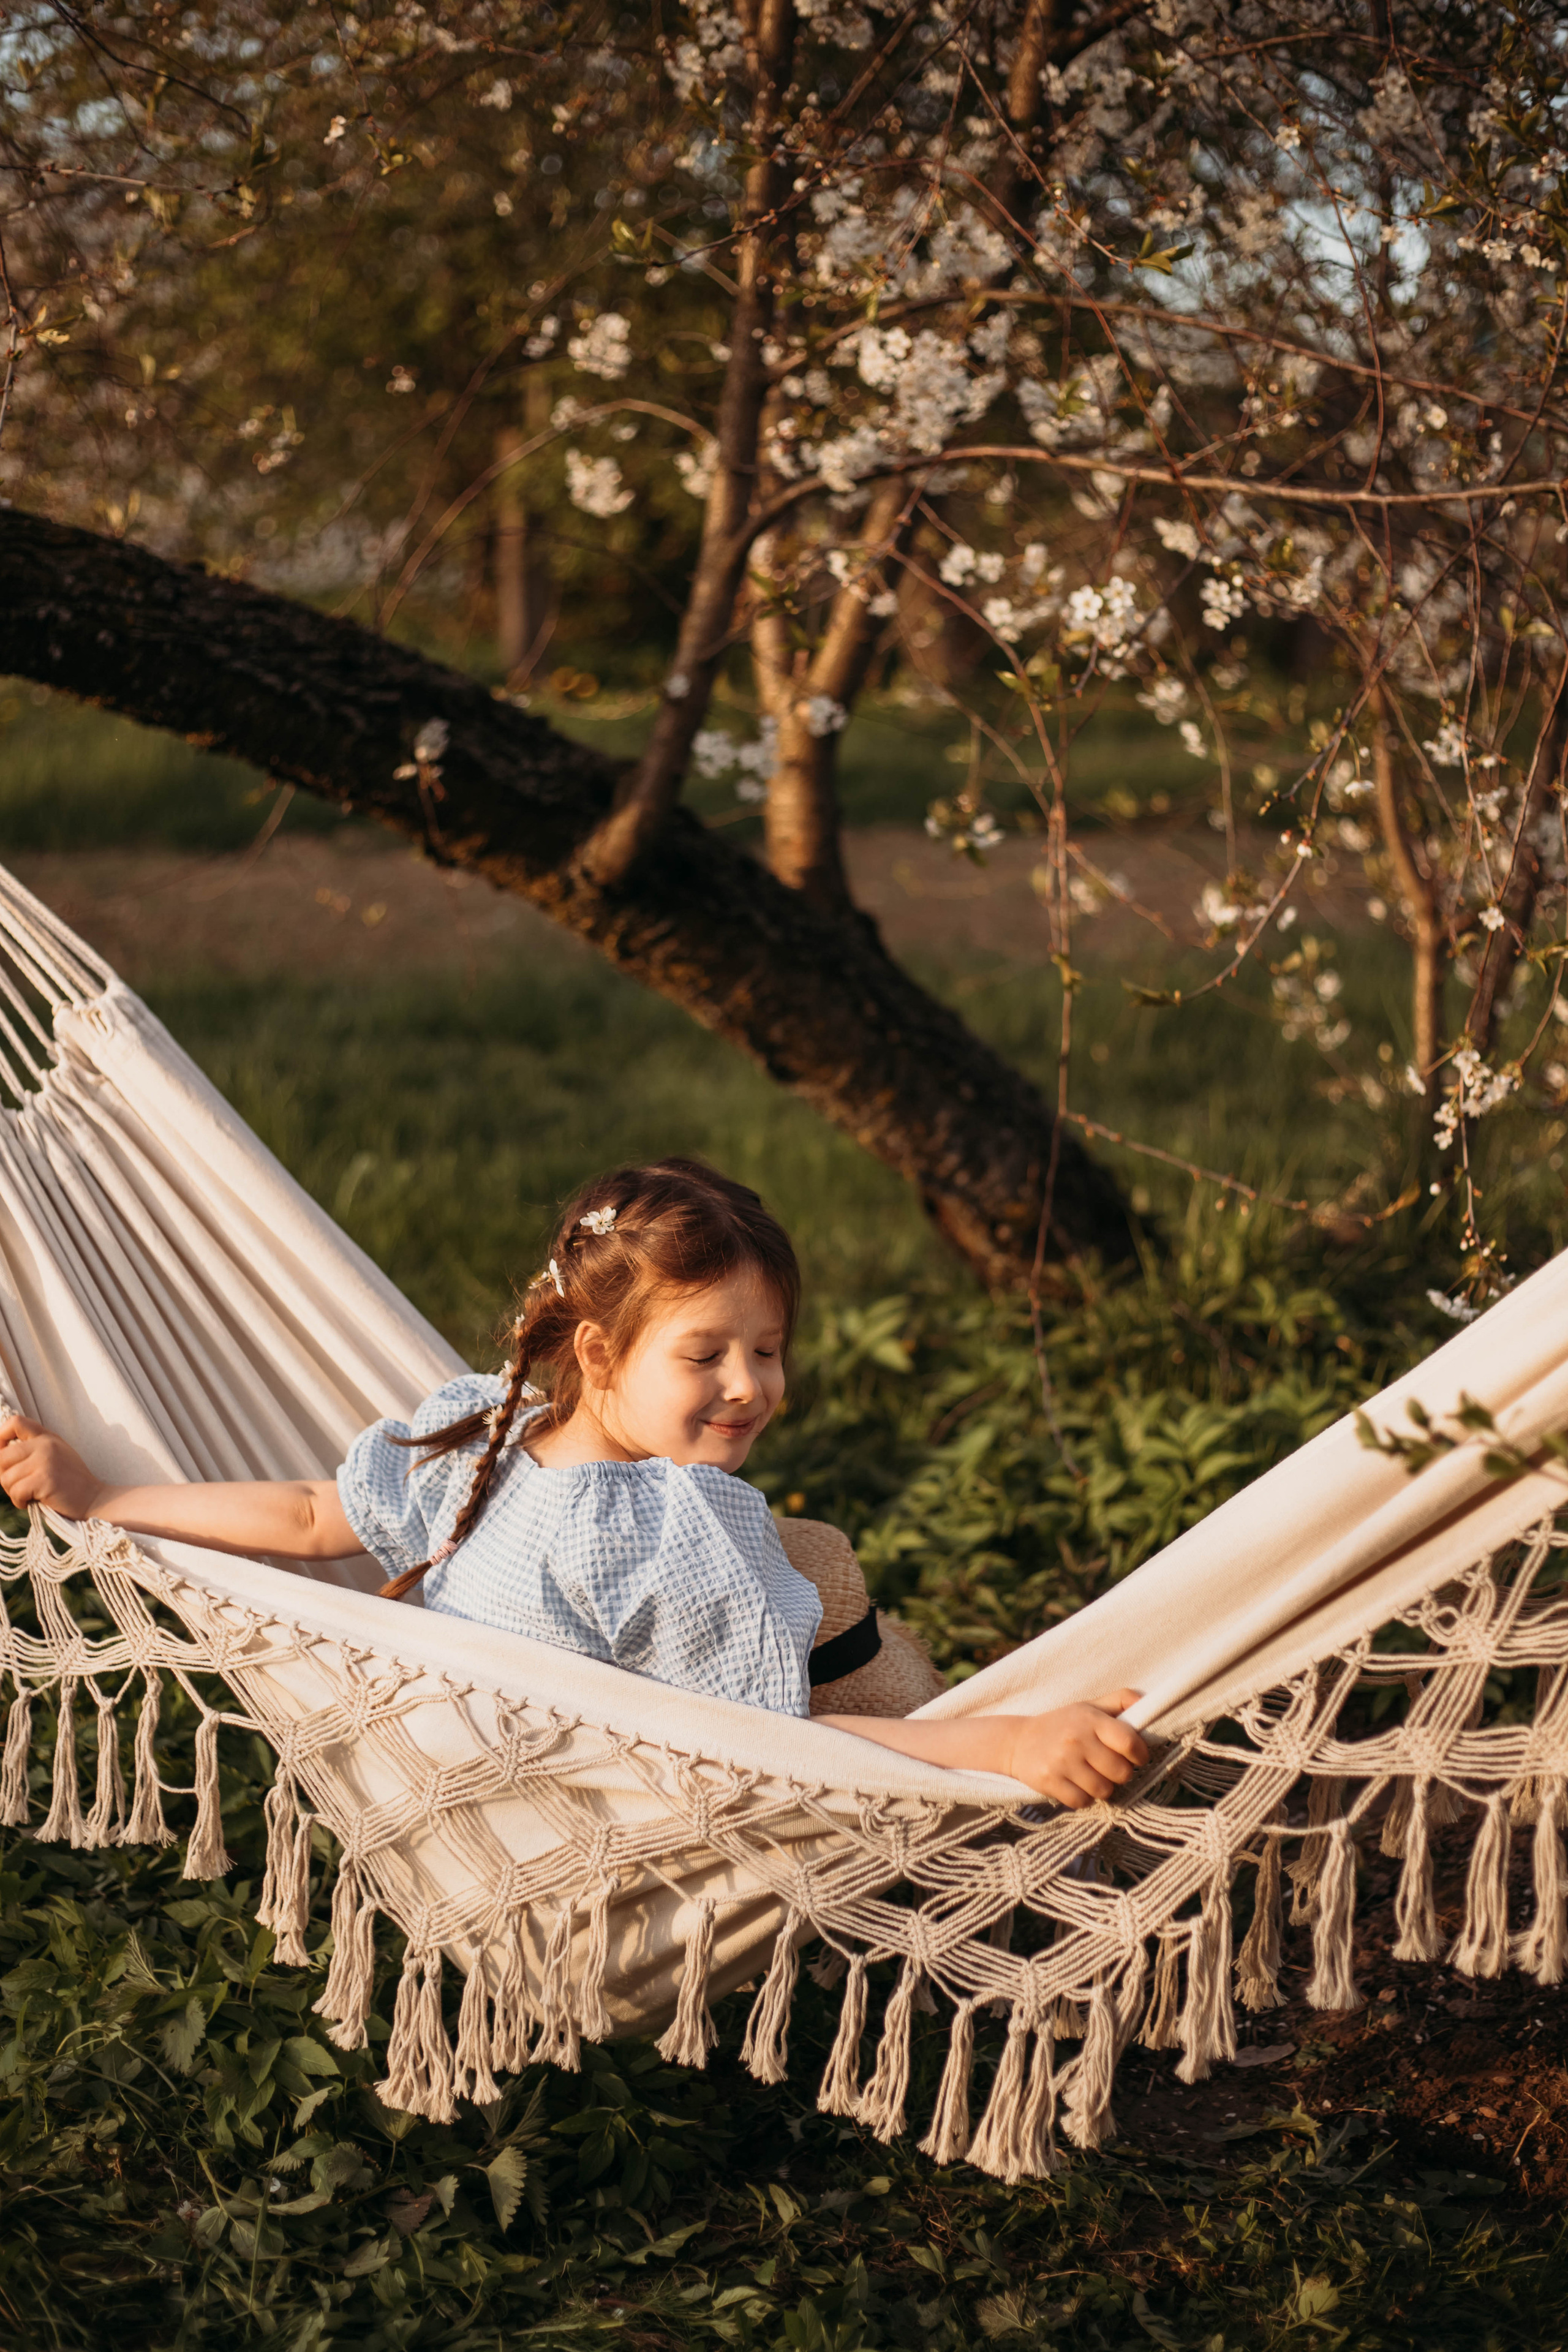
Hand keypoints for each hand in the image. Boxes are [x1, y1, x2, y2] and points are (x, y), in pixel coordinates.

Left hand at [0, 1415, 110, 1519]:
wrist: (94, 1499)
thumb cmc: (71, 1482)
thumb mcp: (56, 1455)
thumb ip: (34, 1448)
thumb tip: (2, 1455)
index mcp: (47, 1437)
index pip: (15, 1422)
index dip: (0, 1437)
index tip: (3, 1453)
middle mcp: (45, 1445)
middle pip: (2, 1457)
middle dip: (4, 1475)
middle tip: (18, 1486)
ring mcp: (45, 1461)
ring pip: (6, 1477)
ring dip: (13, 1492)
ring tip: (29, 1495)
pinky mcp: (44, 1480)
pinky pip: (16, 1491)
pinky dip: (20, 1501)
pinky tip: (32, 1502)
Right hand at [1001, 1690, 1147, 1808]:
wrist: (1018, 1741)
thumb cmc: (1062, 1724)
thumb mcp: (1088, 1707)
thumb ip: (1120, 1700)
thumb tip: (1148, 1702)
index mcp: (1090, 1719)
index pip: (1129, 1742)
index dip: (1140, 1754)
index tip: (1136, 1757)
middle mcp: (1076, 1739)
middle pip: (1121, 1772)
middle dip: (1120, 1773)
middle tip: (1107, 1767)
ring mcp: (1062, 1762)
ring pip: (1104, 1791)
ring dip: (1102, 1787)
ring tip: (1091, 1776)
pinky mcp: (1050, 1781)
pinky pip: (1083, 1802)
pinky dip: (1083, 1798)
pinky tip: (1076, 1785)